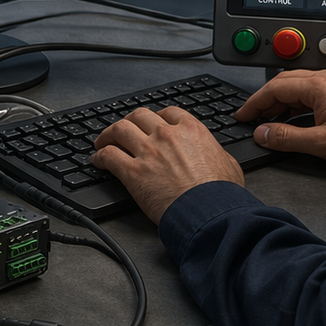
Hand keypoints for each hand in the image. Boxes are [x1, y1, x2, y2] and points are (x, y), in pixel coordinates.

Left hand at [91, 107, 243, 223]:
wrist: (209, 214)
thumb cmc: (221, 194)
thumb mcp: (228, 164)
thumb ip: (216, 152)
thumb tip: (214, 154)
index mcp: (190, 130)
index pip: (167, 112)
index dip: (156, 116)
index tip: (150, 123)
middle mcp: (166, 135)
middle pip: (139, 116)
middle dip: (129, 121)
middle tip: (124, 130)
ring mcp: (148, 151)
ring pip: (119, 130)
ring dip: (108, 135)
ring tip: (103, 142)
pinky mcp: (133, 171)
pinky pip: (108, 156)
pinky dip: (99, 157)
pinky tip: (97, 161)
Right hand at [233, 69, 325, 165]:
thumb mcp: (320, 143)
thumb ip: (287, 138)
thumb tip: (263, 133)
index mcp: (317, 86)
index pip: (273, 88)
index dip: (254, 103)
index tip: (243, 114)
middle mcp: (324, 78)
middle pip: (282, 83)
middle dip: (264, 100)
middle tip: (252, 116)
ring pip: (296, 86)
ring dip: (279, 101)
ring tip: (270, 120)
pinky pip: (309, 90)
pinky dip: (294, 102)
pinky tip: (293, 117)